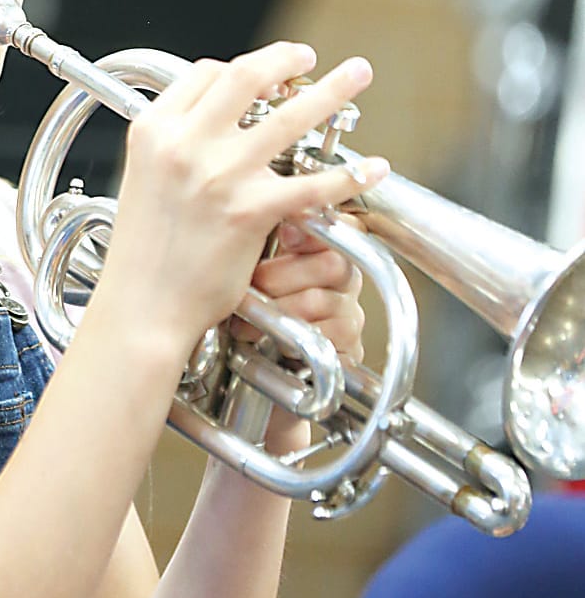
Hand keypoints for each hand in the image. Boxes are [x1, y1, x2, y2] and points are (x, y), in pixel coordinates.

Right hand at [92, 40, 386, 355]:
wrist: (143, 306)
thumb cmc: (143, 254)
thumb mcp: (144, 179)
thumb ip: (176, 146)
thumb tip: (214, 125)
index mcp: (154, 130)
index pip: (205, 74)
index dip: (241, 67)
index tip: (265, 73)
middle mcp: (185, 144)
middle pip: (247, 76)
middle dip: (288, 57)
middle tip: (310, 56)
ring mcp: (220, 175)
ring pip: (290, 117)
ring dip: (332, 90)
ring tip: (357, 75)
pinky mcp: (249, 211)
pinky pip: (313, 184)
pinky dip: (350, 174)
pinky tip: (372, 169)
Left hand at [239, 219, 366, 455]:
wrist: (257, 383)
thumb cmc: (251, 323)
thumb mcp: (249, 276)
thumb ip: (257, 242)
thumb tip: (250, 213)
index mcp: (326, 253)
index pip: (339, 228)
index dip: (312, 230)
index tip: (285, 232)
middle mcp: (345, 284)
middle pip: (332, 263)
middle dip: (283, 276)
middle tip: (254, 286)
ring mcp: (349, 318)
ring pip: (323, 301)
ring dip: (280, 311)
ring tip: (249, 321)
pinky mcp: (348, 352)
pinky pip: (330, 339)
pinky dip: (293, 341)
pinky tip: (268, 342)